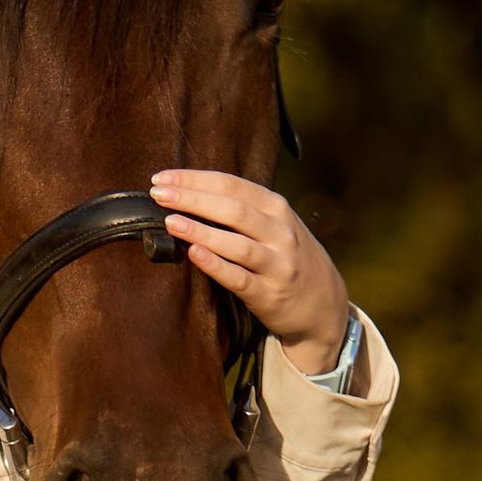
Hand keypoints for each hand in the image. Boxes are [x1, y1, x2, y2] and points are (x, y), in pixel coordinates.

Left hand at [148, 166, 351, 373]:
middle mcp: (280, 232)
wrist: (323, 303)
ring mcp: (277, 264)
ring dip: (201, 230)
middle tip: (158, 194)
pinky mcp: (269, 294)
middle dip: (192, 198)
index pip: (232, 184)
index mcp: (277, 208)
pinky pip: (239, 278)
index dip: (195, 179)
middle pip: (233, 209)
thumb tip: (189, 193)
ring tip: (170, 222)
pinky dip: (216, 265)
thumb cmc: (287, 257)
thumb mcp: (276, 224)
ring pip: (237, 244)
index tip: (163, 177)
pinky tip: (195, 254)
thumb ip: (244, 209)